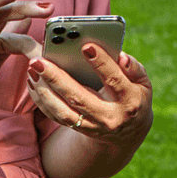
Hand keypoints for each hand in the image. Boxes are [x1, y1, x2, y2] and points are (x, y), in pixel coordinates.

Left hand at [4, 34, 152, 147]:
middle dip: (57, 79)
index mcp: (130, 102)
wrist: (128, 131)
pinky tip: (33, 82)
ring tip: (33, 69)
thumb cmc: (134, 95)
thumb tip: (121, 56)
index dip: (102, 64)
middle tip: (39, 60)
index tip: (86, 46)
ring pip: (64, 112)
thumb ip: (134, 68)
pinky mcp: (79, 129)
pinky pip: (56, 117)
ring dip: (44, 91)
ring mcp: (93, 127)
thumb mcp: (143, 82)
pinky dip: (42, 100)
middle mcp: (110, 118)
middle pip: (80, 99)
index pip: (115, 81)